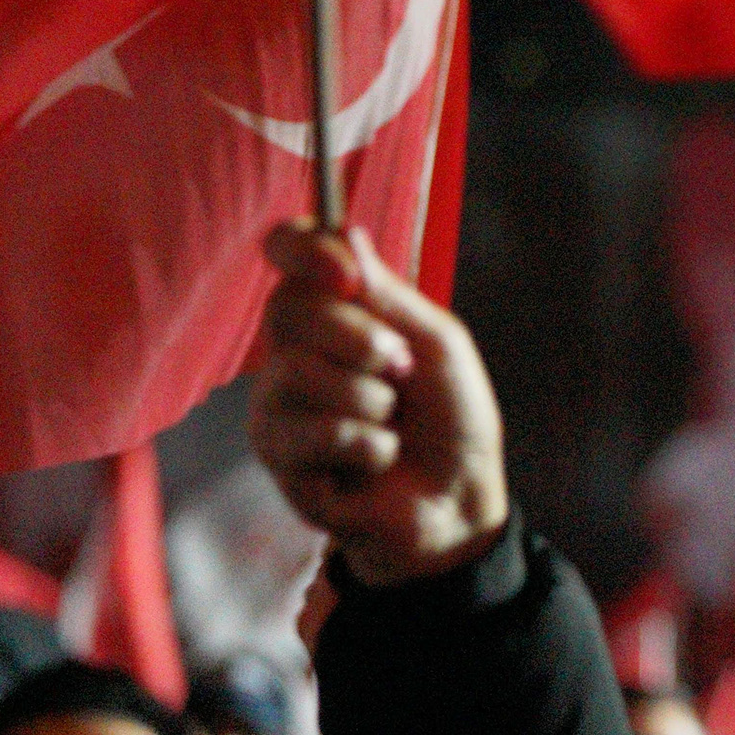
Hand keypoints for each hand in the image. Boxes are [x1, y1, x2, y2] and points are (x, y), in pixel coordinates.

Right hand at [251, 220, 510, 587]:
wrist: (456, 499)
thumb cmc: (450, 419)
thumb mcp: (438, 346)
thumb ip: (391, 296)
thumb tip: (346, 234)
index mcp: (333, 308)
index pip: (288, 250)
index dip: (304, 249)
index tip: (344, 273)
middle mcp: (293, 347)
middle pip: (289, 307)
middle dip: (361, 339)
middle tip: (400, 369)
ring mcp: (277, 400)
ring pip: (299, 372)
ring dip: (371, 401)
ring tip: (390, 424)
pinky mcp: (277, 454)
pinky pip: (317, 431)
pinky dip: (369, 446)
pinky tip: (376, 459)